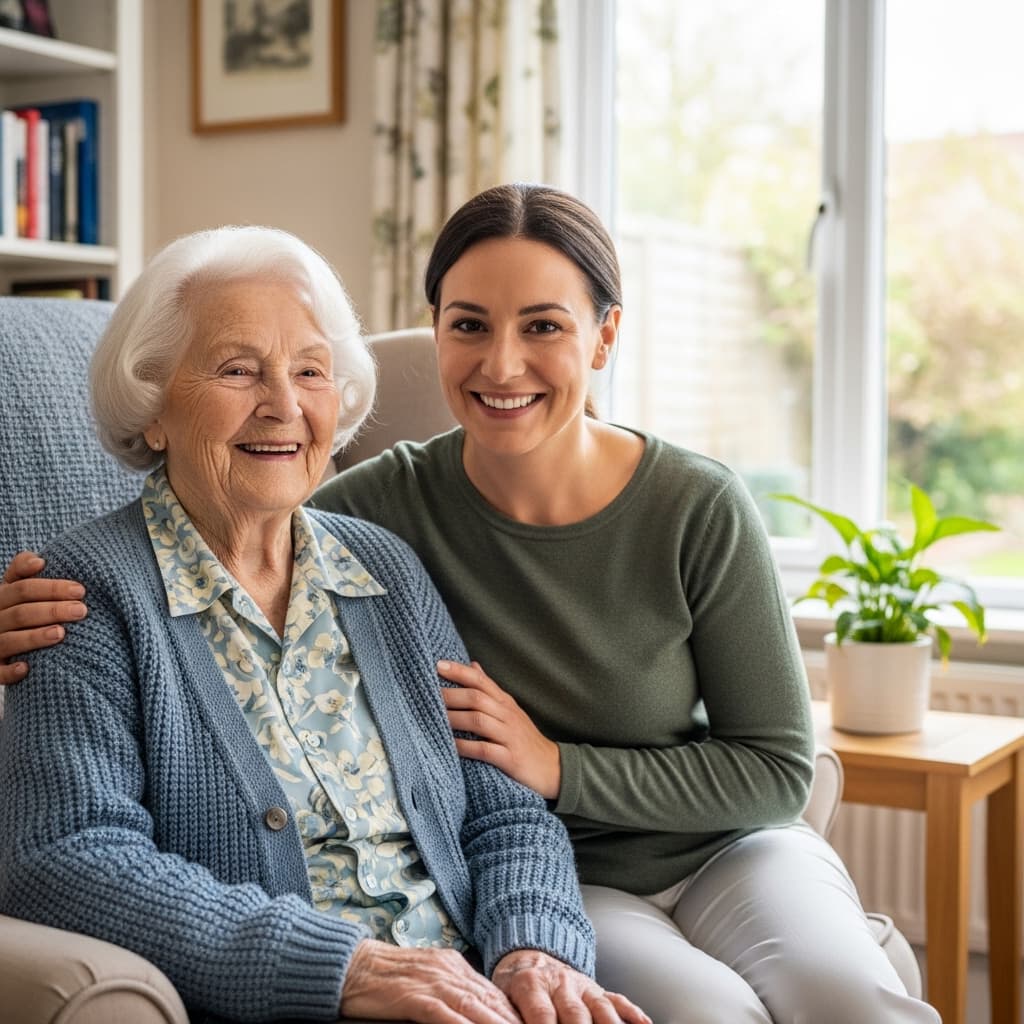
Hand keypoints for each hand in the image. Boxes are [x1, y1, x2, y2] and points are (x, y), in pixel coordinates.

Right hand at [0, 552, 86, 684]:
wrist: (0, 640)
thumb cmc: (21, 606)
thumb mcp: (18, 586)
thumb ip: (24, 569)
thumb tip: (39, 561)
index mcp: (2, 596)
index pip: (23, 587)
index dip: (51, 587)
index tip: (81, 590)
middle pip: (21, 612)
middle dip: (53, 610)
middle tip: (82, 611)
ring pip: (8, 640)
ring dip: (34, 637)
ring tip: (62, 633)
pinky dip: (9, 671)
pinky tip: (27, 668)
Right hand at [340, 940, 519, 1023]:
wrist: (352, 967)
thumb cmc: (387, 979)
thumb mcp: (428, 978)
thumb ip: (453, 992)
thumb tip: (480, 1010)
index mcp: (454, 966)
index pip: (493, 994)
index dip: (514, 1015)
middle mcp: (448, 971)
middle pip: (489, 1001)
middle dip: (512, 1023)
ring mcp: (431, 982)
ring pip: (473, 1007)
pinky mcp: (412, 996)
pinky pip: (442, 1013)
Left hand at [438, 660, 560, 798]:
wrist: (553, 768)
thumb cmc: (524, 738)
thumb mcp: (510, 710)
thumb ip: (490, 689)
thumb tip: (472, 665)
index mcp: (505, 702)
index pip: (481, 681)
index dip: (460, 672)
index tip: (438, 665)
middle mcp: (508, 715)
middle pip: (477, 698)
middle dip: (451, 694)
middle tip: (427, 692)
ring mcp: (509, 737)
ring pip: (478, 721)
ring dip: (454, 718)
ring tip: (434, 717)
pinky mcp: (510, 759)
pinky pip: (484, 750)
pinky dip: (465, 747)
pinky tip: (450, 746)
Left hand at [493, 949, 650, 1023]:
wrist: (526, 953)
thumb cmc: (513, 984)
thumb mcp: (503, 997)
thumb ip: (511, 1016)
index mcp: (531, 985)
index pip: (542, 1016)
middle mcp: (560, 983)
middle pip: (576, 1015)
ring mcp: (582, 985)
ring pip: (601, 1008)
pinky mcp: (597, 989)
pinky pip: (618, 1000)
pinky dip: (632, 1013)